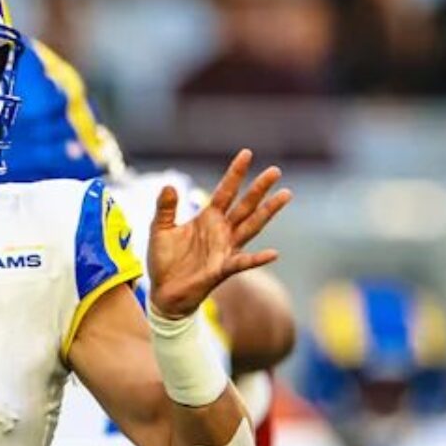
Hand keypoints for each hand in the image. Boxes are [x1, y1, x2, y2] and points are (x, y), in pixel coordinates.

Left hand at [146, 149, 289, 319]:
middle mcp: (222, 230)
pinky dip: (257, 258)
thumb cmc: (164, 260)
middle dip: (259, 188)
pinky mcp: (223, 268)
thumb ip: (165, 208)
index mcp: (208, 217)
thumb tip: (169, 184)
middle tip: (275, 170)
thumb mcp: (159, 229)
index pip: (225, 191)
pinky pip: (243, 262)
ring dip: (268, 212)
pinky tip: (273, 253)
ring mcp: (226, 248)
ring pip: (252, 226)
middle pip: (245, 205)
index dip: (235, 173)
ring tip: (285, 195)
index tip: (247, 153)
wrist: (163, 291)